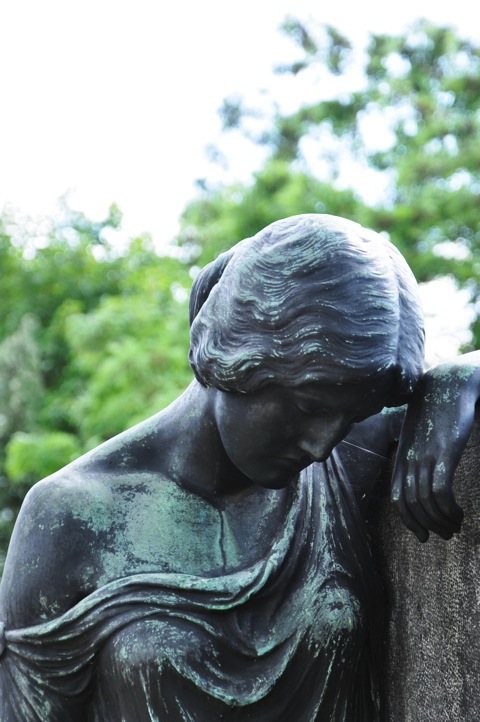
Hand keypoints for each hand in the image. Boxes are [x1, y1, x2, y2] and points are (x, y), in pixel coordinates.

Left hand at [391, 355, 479, 541]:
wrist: (450, 381)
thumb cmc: (438, 406)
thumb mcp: (420, 430)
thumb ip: (417, 450)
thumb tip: (420, 472)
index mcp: (403, 454)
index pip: (397, 497)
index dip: (409, 521)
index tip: (423, 536)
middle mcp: (410, 457)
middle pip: (411, 504)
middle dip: (428, 526)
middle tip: (446, 534)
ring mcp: (425, 455)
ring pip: (425, 502)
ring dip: (441, 521)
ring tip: (456, 526)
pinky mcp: (444, 451)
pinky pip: (440, 491)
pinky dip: (448, 509)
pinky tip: (459, 514)